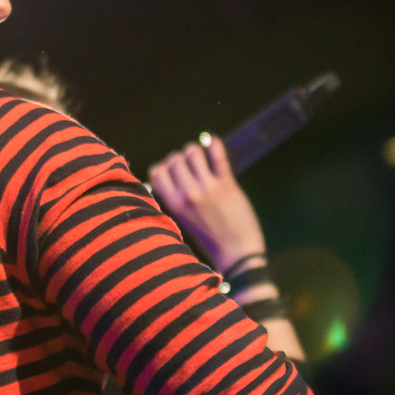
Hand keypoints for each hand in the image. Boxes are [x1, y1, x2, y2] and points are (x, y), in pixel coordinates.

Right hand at [148, 135, 265, 271]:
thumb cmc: (210, 239)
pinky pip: (217, 156)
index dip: (163, 167)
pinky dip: (214, 144)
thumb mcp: (183, 221)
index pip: (157, 172)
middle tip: (190, 165)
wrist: (237, 252)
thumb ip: (174, 200)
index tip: (172, 171)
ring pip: (193, 152)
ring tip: (201, 156)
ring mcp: (208, 188)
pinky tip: (213, 141)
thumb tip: (165, 177)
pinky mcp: (227, 184)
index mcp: (174, 204)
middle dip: (180, 158)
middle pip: (174, 159)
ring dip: (195, 151)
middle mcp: (188, 194)